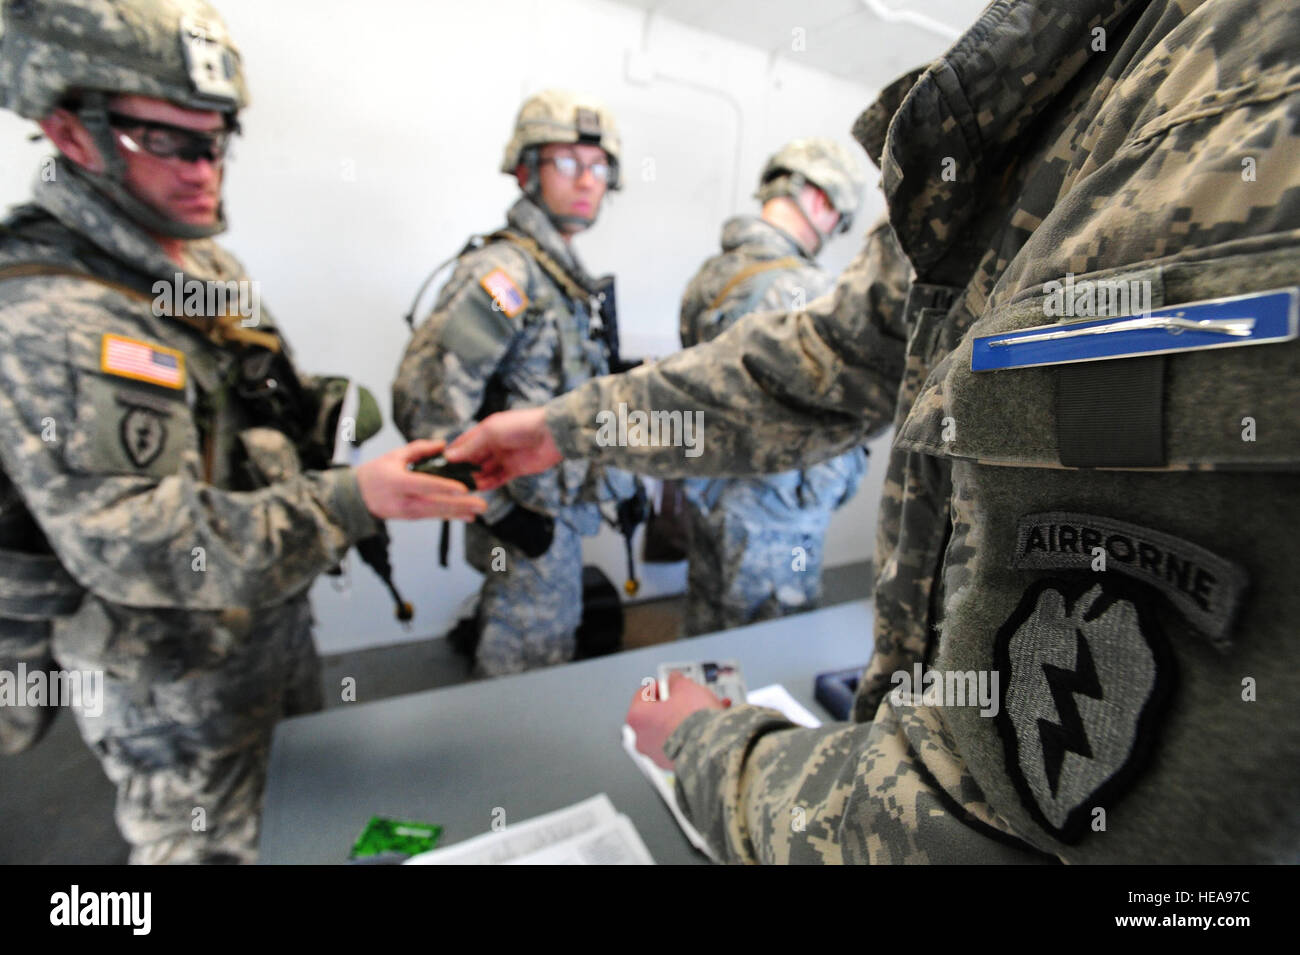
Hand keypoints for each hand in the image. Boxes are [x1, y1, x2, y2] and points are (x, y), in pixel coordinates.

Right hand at [355, 439, 487, 520]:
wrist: (357, 497)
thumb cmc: (376, 473)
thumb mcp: (394, 455)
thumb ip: (419, 449)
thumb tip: (443, 444)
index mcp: (397, 482)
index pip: (424, 484)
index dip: (444, 487)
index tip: (463, 489)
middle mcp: (403, 500)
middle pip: (435, 504)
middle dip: (460, 505)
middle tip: (481, 505)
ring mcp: (407, 512)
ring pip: (436, 513)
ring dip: (459, 512)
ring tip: (478, 511)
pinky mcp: (412, 517)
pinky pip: (433, 516)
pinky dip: (450, 516)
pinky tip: (466, 516)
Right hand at [444, 407, 562, 491]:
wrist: (551, 434)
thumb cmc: (522, 425)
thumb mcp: (491, 432)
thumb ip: (471, 445)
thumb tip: (451, 455)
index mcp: (486, 431)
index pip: (464, 443)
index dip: (452, 453)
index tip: (439, 464)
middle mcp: (493, 444)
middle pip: (473, 459)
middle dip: (461, 469)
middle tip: (448, 480)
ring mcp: (504, 457)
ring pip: (484, 471)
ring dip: (473, 479)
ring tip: (461, 487)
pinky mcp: (514, 469)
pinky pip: (497, 479)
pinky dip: (488, 484)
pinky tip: (478, 489)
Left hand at [626, 673, 725, 769]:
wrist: (714, 748)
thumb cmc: (693, 719)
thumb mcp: (685, 688)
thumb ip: (677, 682)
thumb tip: (675, 680)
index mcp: (637, 718)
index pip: (643, 694)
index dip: (661, 686)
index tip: (673, 684)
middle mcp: (642, 739)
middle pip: (658, 714)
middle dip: (677, 704)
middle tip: (691, 696)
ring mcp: (657, 755)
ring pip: (673, 729)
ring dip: (690, 718)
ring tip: (710, 707)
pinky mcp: (674, 765)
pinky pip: (683, 744)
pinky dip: (695, 733)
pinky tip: (713, 722)